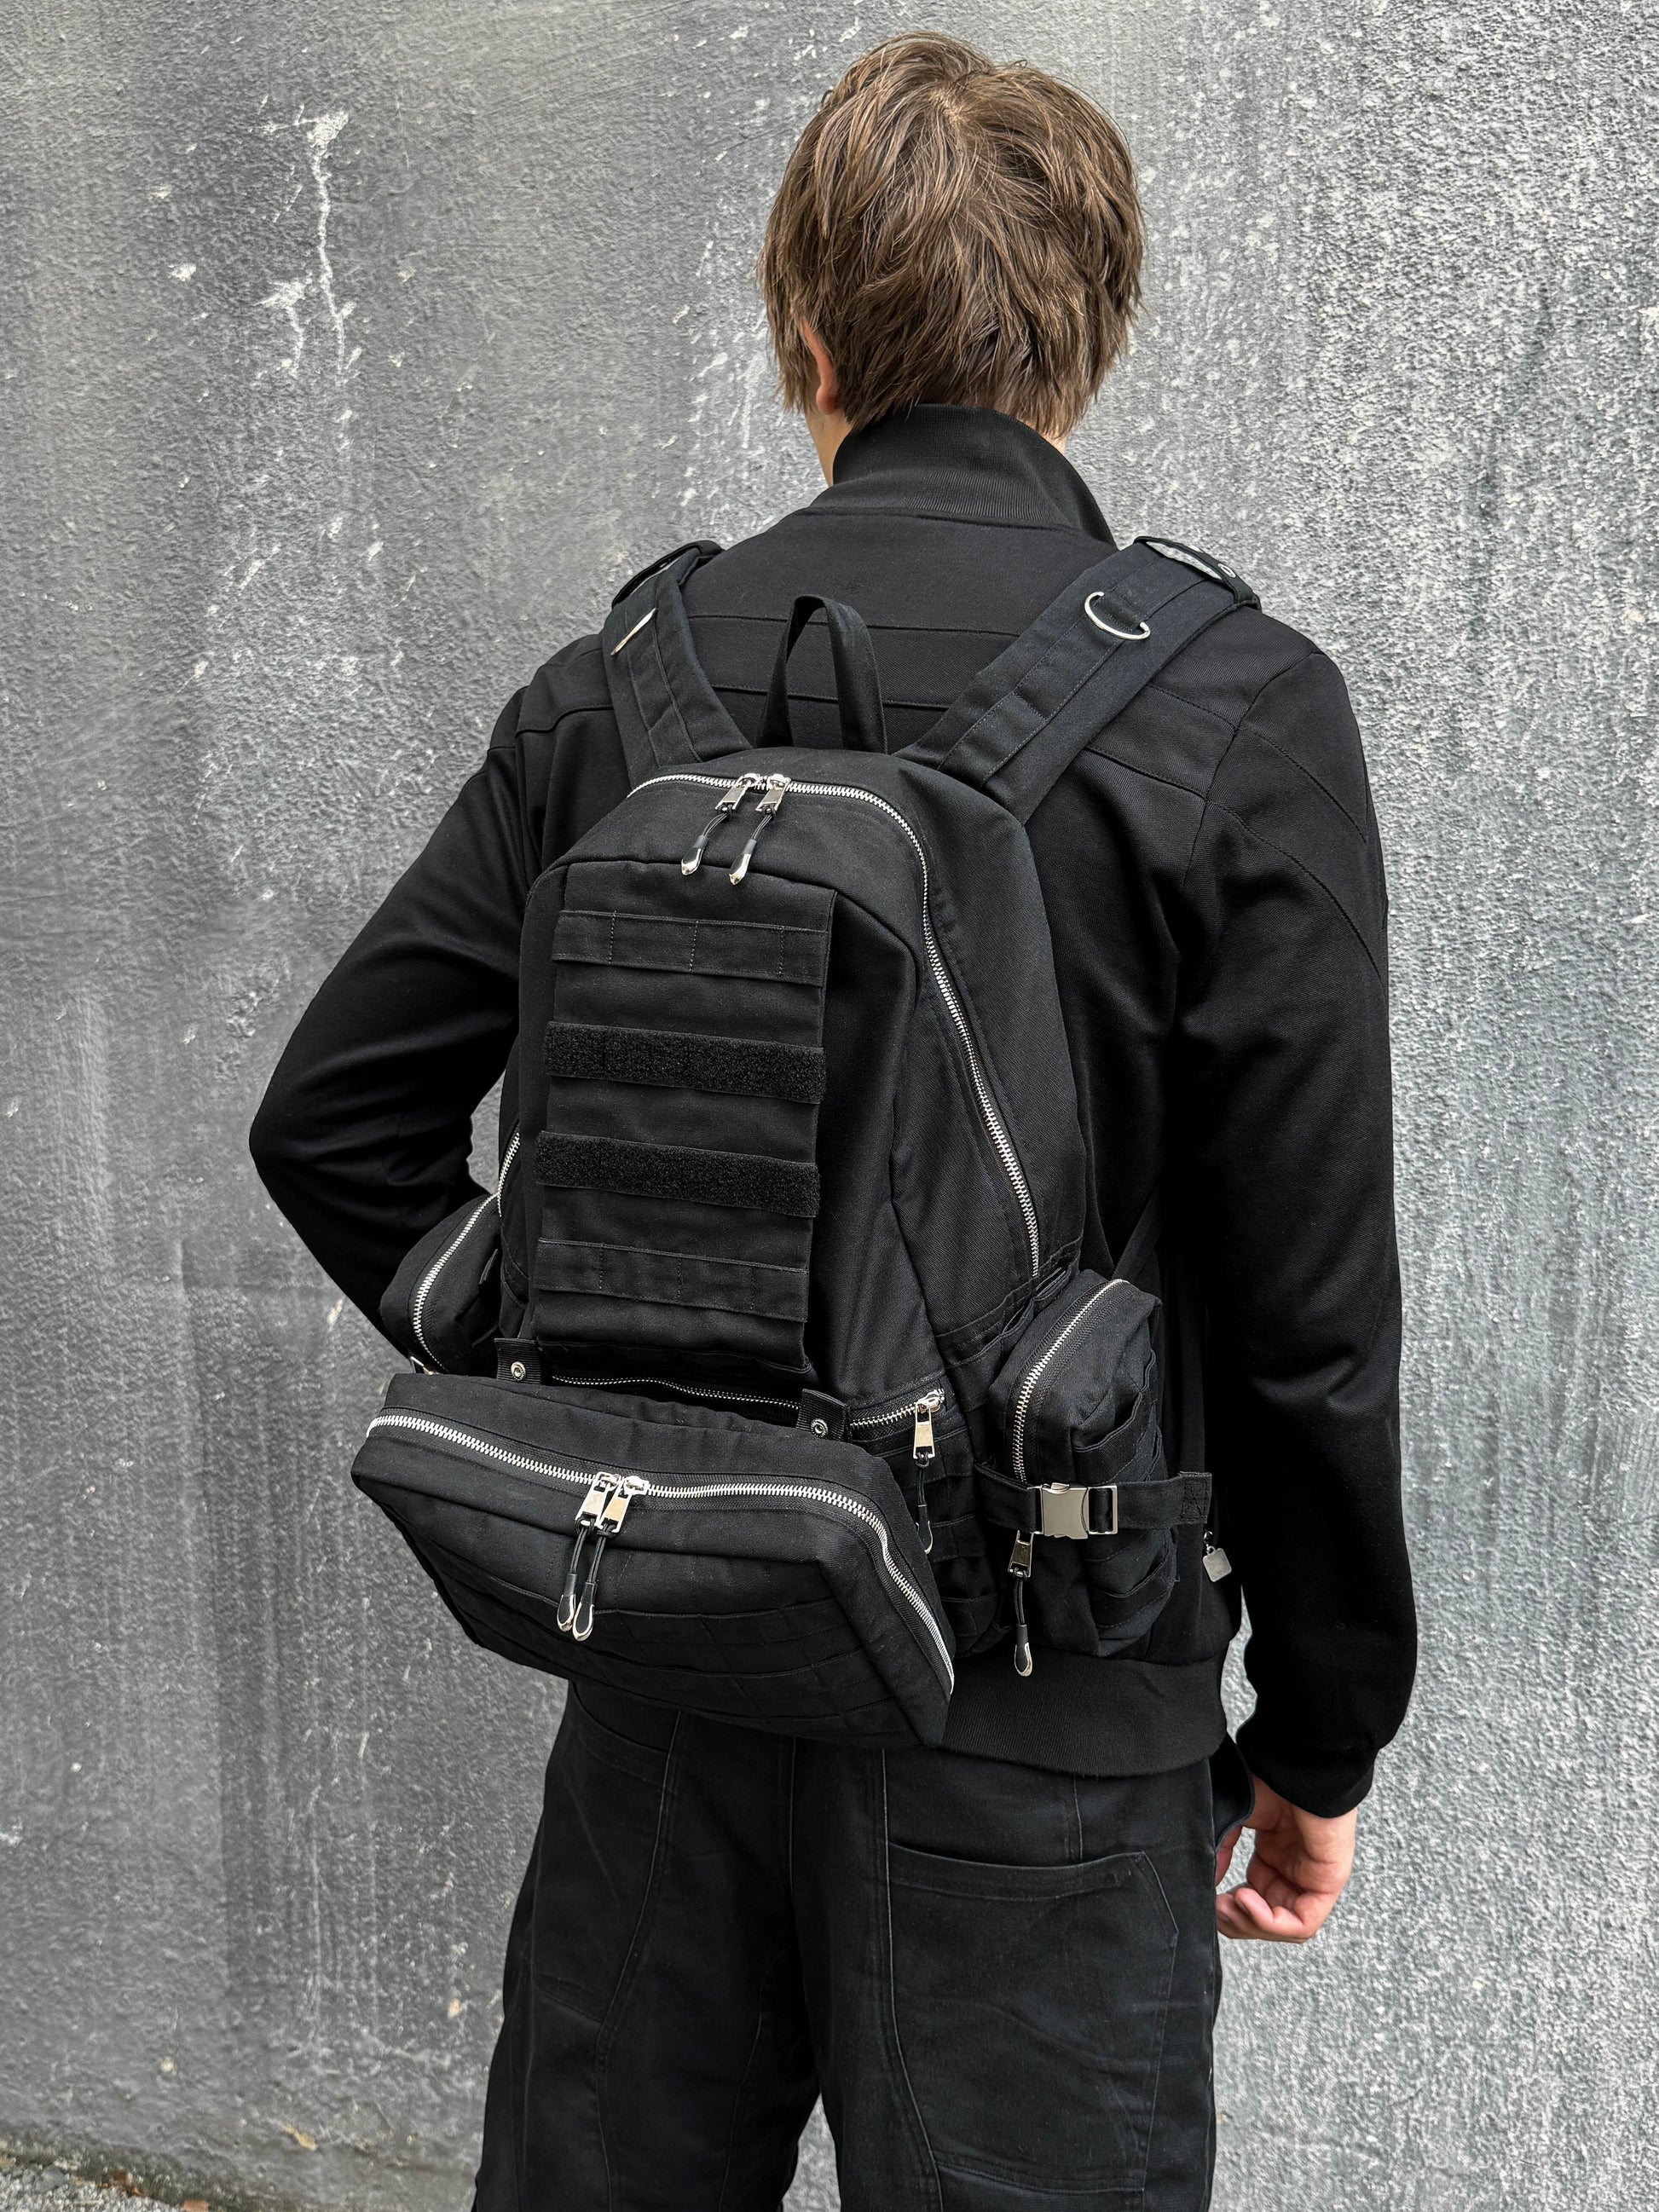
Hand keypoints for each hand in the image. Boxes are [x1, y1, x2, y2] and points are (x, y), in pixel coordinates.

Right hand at [1214, 1777, 1355, 1942]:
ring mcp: (1310, 1878)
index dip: (1230, 1909)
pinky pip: (1302, 1922)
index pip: (1253, 1902)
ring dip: (1251, 1924)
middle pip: (1266, 1920)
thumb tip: (1205, 1888)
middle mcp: (1292, 1871)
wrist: (1297, 1763)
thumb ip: (1219, 1852)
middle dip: (1237, 1921)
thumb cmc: (1270, 1779)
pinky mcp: (1326, 1883)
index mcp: (1273, 1858)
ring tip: (1229, 1905)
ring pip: (1283, 1927)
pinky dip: (1270, 1922)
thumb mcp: (1233, 1818)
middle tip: (1216, 1909)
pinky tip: (1247, 1901)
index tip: (1208, 1901)